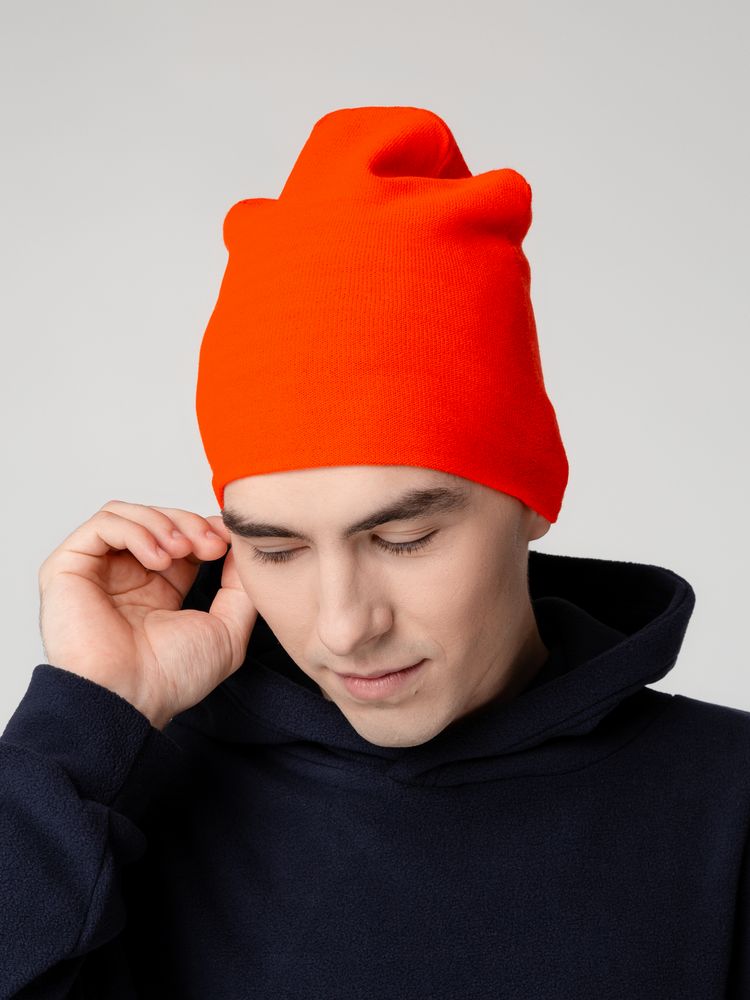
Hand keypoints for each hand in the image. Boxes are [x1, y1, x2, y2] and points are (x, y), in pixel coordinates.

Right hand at [37, 500, 256, 728]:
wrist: (130, 699)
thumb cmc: (171, 678)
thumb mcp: (227, 630)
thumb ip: (240, 587)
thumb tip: (243, 547)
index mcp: (157, 589)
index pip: (180, 536)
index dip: (205, 528)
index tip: (228, 541)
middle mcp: (125, 576)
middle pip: (156, 519)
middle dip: (189, 523)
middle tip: (210, 545)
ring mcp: (95, 571)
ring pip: (128, 514)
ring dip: (163, 523)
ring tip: (182, 551)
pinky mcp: (68, 567)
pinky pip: (102, 524)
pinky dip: (135, 530)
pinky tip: (156, 558)